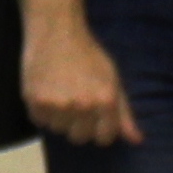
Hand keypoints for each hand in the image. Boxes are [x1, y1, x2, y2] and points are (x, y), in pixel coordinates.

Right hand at [21, 13, 140, 146]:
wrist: (56, 31)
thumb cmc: (89, 55)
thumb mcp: (113, 80)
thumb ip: (124, 113)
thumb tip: (137, 141)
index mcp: (105, 101)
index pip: (104, 139)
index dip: (99, 128)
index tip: (93, 114)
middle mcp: (82, 106)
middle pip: (79, 138)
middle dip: (78, 124)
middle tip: (75, 101)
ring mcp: (57, 105)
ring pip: (58, 130)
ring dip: (59, 117)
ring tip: (60, 92)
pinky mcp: (35, 101)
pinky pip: (40, 121)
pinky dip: (42, 110)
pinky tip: (46, 90)